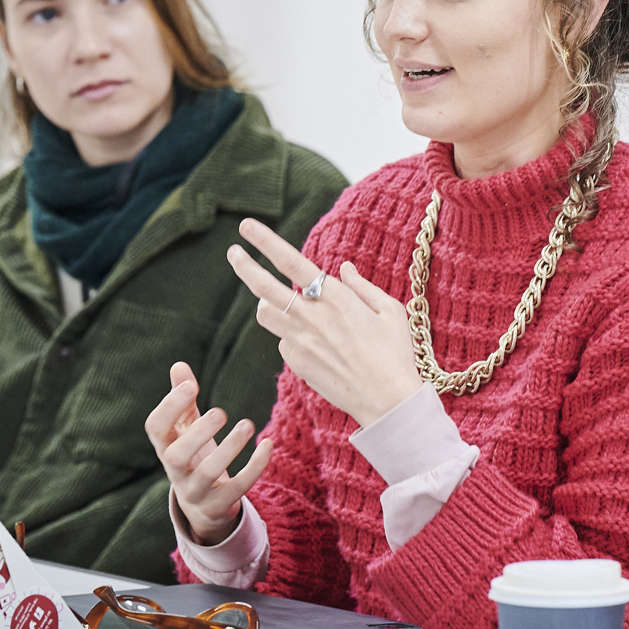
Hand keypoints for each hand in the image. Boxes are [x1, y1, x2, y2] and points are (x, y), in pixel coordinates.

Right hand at [144, 361, 273, 545]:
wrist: (202, 506)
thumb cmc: (193, 455)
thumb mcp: (185, 428)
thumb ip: (183, 400)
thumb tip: (178, 365)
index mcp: (165, 447)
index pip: (155, 428)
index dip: (169, 406)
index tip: (190, 385)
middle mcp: (175, 472)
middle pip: (176, 456)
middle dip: (198, 433)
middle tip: (221, 412)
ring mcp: (196, 492)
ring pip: (208, 473)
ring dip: (229, 448)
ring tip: (248, 424)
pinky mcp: (219, 505)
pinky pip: (238, 489)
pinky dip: (255, 467)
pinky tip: (268, 444)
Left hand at [228, 218, 423, 426]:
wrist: (387, 401)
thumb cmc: (395, 353)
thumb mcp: (389, 310)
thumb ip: (362, 286)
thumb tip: (343, 268)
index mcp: (336, 297)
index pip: (291, 262)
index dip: (265, 241)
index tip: (246, 227)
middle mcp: (312, 317)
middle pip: (264, 287)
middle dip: (244, 265)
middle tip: (233, 252)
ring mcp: (300, 342)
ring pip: (265, 314)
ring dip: (267, 303)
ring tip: (278, 301)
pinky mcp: (297, 363)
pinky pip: (282, 341)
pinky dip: (291, 335)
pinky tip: (313, 343)